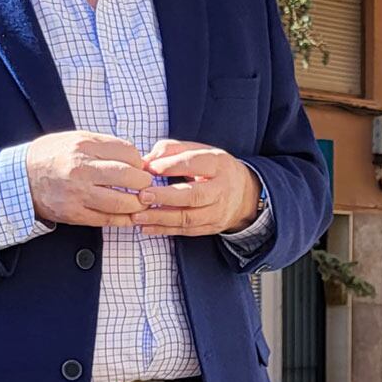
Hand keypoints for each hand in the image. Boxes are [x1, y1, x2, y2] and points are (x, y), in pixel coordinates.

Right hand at [25, 132, 153, 226]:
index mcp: (83, 147)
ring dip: (138, 203)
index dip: (140, 161)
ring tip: (140, 200)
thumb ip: (106, 145)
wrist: (21, 178)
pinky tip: (129, 214)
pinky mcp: (74, 214)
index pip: (127, 153)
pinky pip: (107, 219)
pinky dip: (123, 218)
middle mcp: (81, 170)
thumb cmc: (52, 155)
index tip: (140, 166)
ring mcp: (77, 194)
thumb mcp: (76, 138)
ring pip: (122, 202)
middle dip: (144, 182)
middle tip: (146, 184)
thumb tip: (136, 156)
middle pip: (129, 177)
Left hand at [134, 139, 259, 236]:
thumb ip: (171, 150)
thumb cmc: (213, 168)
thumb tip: (146, 161)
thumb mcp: (199, 150)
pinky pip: (186, 231)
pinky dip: (164, 230)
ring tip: (137, 215)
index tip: (148, 168)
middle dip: (166, 197)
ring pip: (188, 218)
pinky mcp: (212, 227)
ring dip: (160, 217)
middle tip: (142, 195)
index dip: (171, 166)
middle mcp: (221, 189)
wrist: (244, 194)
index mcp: (218, 164)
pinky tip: (146, 227)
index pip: (194, 164)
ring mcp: (218, 211)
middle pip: (194, 195)